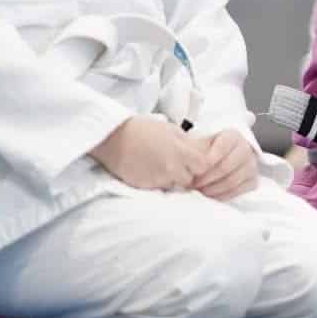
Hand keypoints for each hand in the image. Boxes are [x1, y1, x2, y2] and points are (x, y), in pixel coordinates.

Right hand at [89, 115, 211, 190]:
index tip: (193, 161)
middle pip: (189, 180)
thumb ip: (186, 143)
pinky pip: (157, 188)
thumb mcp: (170, 129)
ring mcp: (157, 179)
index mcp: (180, 152)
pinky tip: (149, 171)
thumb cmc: (142, 129)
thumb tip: (197, 151)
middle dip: (186, 174)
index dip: (199, 164)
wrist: (113, 137)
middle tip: (176, 165)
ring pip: (173, 186)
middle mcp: (171, 168)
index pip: (202, 167)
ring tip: (159, 167)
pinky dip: (156, 182)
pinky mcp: (144, 187)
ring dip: (171, 179)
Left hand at [192, 127, 260, 201]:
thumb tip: (187, 161)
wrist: (219, 158)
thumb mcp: (200, 144)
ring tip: (199, 190)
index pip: (222, 147)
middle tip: (193, 184)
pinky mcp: (252, 180)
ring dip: (212, 189)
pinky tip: (211, 195)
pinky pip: (238, 191)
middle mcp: (245, 149)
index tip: (195, 170)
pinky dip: (222, 196)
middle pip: (226, 167)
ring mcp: (251, 165)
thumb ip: (194, 151)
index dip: (207, 160)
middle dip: (206, 178)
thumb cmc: (207, 150)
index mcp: (233, 136)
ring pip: (232, 181)